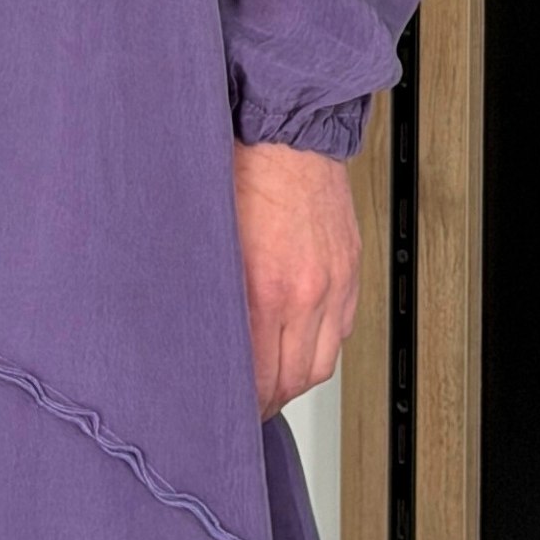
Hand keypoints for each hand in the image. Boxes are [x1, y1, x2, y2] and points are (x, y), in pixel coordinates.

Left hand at [230, 137, 360, 420]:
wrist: (286, 127)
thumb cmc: (237, 167)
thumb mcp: (205, 235)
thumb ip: (204, 290)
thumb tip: (190, 333)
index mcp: (266, 289)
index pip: (260, 379)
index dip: (242, 406)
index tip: (224, 412)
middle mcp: (308, 294)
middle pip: (293, 380)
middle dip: (268, 400)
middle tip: (244, 405)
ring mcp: (334, 283)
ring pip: (322, 362)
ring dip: (295, 378)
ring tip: (270, 381)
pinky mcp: (349, 268)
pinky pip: (342, 329)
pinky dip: (320, 345)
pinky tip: (298, 343)